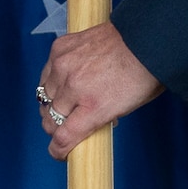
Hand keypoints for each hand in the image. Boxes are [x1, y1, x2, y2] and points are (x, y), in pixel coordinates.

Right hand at [38, 22, 164, 158]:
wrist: (143, 37)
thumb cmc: (142, 73)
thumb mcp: (125, 108)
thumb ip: (99, 119)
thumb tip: (83, 125)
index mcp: (94, 106)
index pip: (62, 138)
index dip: (58, 150)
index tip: (59, 151)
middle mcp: (74, 86)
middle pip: (49, 119)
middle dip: (56, 126)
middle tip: (66, 124)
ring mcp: (64, 65)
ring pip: (44, 96)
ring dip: (52, 102)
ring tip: (66, 101)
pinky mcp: (59, 48)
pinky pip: (46, 72)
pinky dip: (53, 79)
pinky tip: (65, 79)